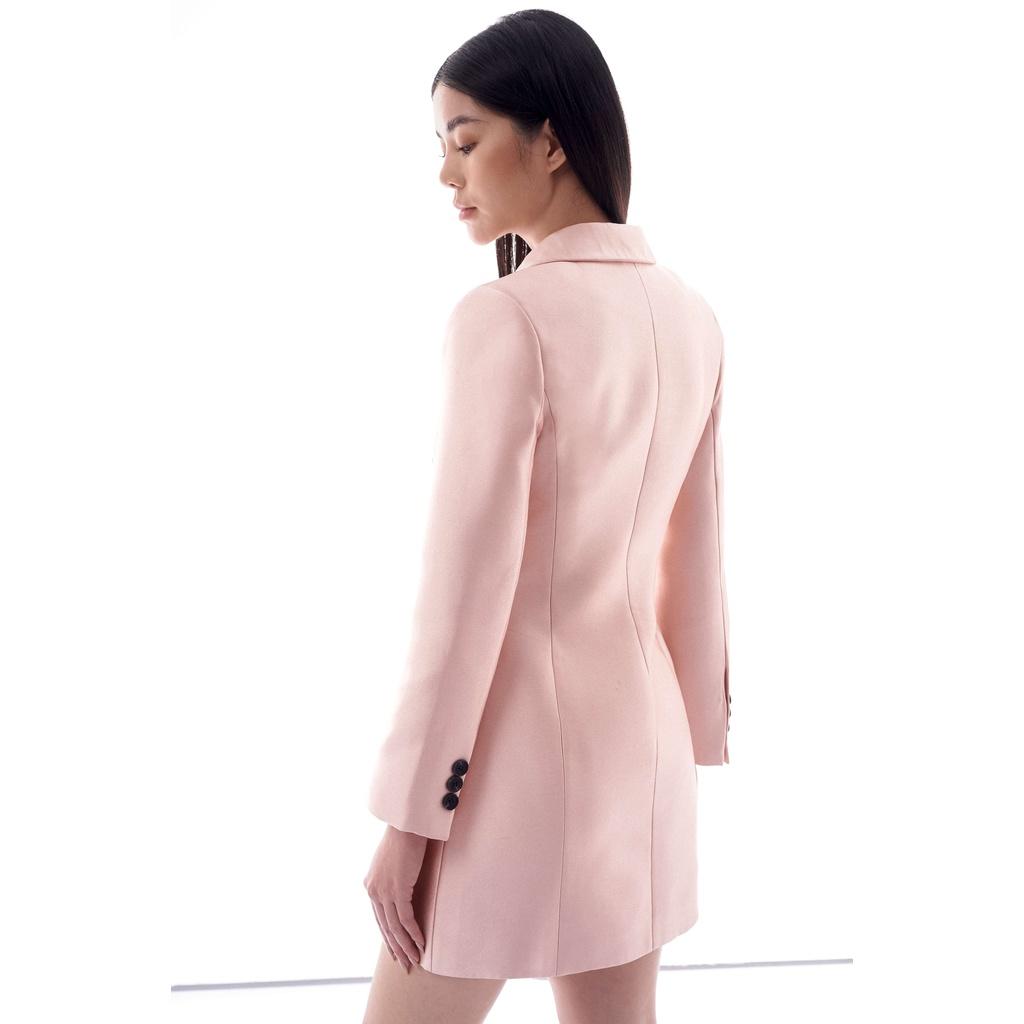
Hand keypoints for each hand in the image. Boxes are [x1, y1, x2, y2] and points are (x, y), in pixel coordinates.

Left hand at [364, 824, 428, 971]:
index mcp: (370, 885)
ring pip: (395, 928)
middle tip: (406, 965)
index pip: (379, 919)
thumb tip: (404, 887)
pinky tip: (422, 943)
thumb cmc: (405, 837)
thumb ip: (395, 878)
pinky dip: (414, 933)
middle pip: (385, 927)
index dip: (388, 938)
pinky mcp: (398, 890)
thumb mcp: (394, 862)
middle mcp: (373, 891)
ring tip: (416, 959)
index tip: (396, 953)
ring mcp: (384, 891)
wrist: (408, 822)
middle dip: (396, 948)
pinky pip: (406, 919)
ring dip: (407, 946)